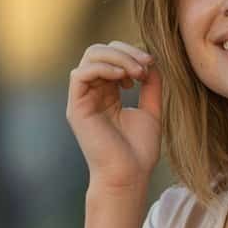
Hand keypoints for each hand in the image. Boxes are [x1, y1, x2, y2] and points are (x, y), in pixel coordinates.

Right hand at [66, 40, 163, 190]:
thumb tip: (152, 61)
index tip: (151, 65)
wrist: (129, 175)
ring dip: (117, 58)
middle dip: (125, 51)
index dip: (131, 53)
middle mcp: (92, 93)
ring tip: (137, 73)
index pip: (112, 57)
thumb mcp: (151, 111)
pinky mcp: (76, 108)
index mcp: (108, 93)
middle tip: (145, 65)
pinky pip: (80, 74)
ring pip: (90, 57)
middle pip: (100, 51)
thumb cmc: (139, 151)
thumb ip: (151, 85)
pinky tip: (122, 79)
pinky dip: (103, 68)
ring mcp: (82, 100)